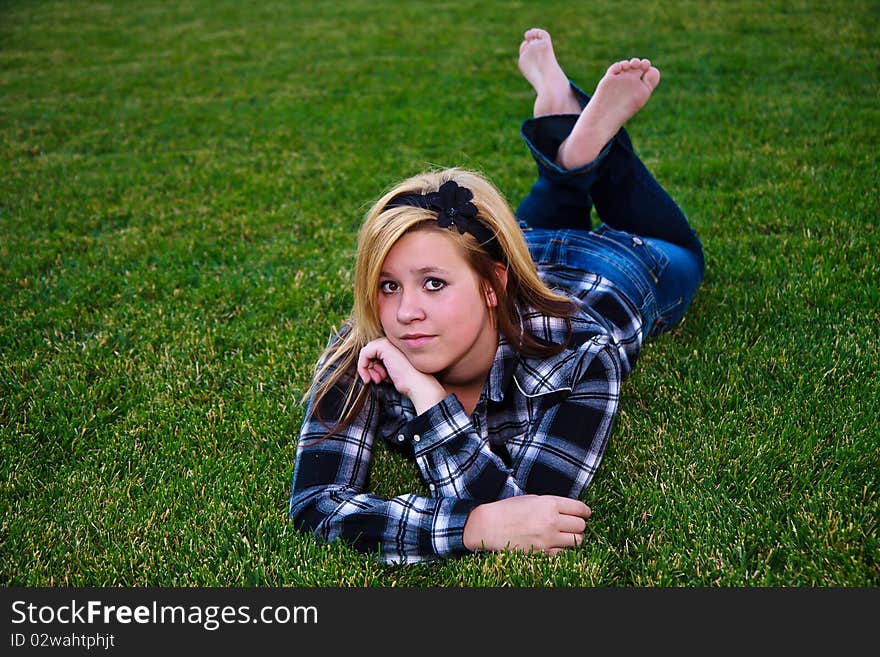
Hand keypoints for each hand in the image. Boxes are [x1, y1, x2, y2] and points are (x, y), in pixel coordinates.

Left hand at [357, 338, 445, 413]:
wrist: (418, 384)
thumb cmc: (409, 381)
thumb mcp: (392, 372)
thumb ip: (382, 365)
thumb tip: (370, 367)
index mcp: (396, 347)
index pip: (376, 353)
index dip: (374, 367)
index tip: (378, 379)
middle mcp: (393, 342)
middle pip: (370, 352)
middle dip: (370, 367)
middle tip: (376, 379)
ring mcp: (389, 343)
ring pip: (366, 352)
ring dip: (367, 368)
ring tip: (377, 379)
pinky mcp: (384, 346)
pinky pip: (364, 353)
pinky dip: (362, 366)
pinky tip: (368, 376)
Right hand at [462, 494, 591, 555]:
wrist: (489, 526)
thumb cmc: (508, 509)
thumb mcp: (531, 498)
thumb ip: (551, 504)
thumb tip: (568, 510)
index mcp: (549, 504)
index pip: (579, 509)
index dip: (585, 511)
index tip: (586, 513)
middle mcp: (551, 521)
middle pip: (581, 526)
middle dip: (580, 524)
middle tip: (575, 523)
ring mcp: (548, 539)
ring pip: (577, 541)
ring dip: (574, 538)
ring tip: (567, 535)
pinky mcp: (542, 553)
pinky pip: (564, 554)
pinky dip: (563, 549)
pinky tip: (557, 544)